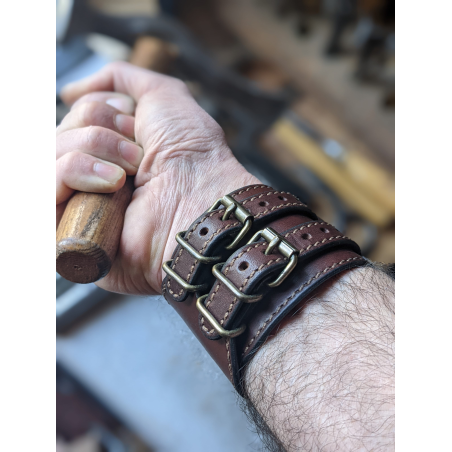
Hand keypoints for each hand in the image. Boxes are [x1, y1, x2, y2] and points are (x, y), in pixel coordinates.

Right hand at [57, 62, 259, 294]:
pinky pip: (44, 189)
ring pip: (48, 156)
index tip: (135, 125)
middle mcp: (94, 177)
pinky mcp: (71, 232)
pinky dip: (75, 173)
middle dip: (98, 131)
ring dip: (91, 150)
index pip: (72, 119)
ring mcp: (82, 205)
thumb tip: (71, 91)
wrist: (201, 201)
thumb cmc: (193, 153)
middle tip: (137, 153)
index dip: (99, 112)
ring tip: (127, 174)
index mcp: (112, 151)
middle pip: (58, 134)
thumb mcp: (162, 95)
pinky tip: (112, 185)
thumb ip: (119, 78)